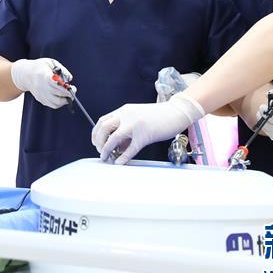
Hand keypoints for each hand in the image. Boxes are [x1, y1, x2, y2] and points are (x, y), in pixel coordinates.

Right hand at [10, 58, 74, 108]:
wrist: (25, 74)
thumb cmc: (41, 67)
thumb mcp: (51, 62)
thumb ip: (62, 70)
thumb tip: (70, 79)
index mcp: (44, 75)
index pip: (56, 83)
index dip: (66, 87)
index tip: (72, 87)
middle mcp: (41, 87)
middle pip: (59, 94)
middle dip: (69, 93)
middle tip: (73, 89)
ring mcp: (41, 95)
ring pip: (57, 103)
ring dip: (65, 100)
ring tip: (67, 94)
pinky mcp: (41, 99)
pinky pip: (53, 105)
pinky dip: (59, 102)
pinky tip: (60, 96)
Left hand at [91, 94, 205, 164]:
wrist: (177, 112)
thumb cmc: (159, 116)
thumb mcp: (137, 117)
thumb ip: (126, 129)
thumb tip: (117, 146)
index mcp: (124, 111)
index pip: (103, 121)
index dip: (96, 133)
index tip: (96, 142)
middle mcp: (127, 115)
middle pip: (104, 128)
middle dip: (98, 141)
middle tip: (100, 151)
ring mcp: (136, 125)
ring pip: (114, 137)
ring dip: (107, 149)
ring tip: (106, 157)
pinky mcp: (145, 135)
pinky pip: (131, 148)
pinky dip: (123, 157)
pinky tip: (119, 162)